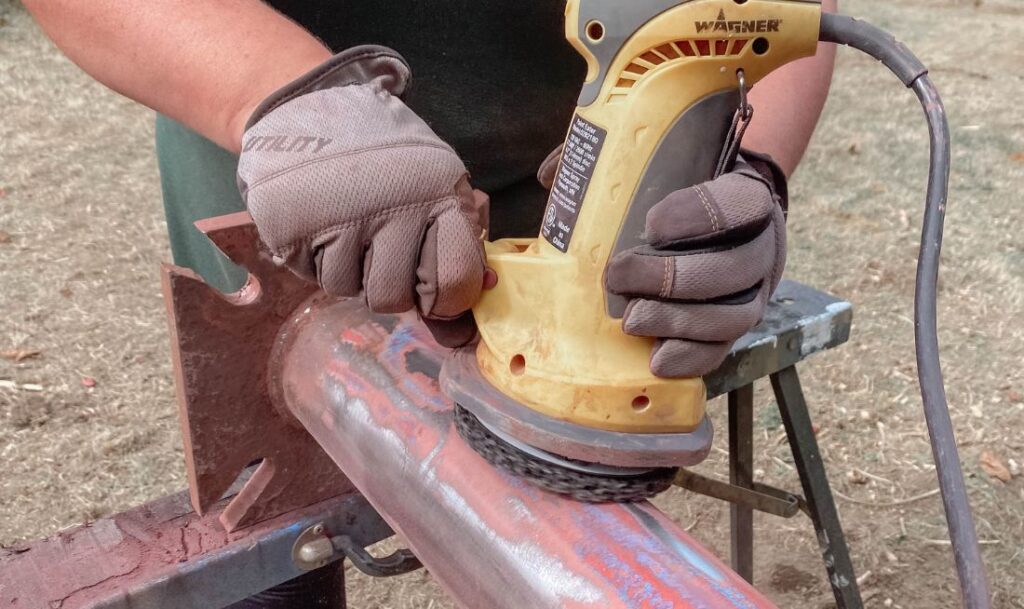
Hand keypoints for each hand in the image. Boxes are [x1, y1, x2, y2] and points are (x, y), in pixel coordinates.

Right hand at [236, 46, 487, 346]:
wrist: (310, 108)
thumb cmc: (386, 159)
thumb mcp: (437, 182)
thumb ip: (461, 240)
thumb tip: (479, 300)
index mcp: (441, 193)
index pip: (457, 278)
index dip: (447, 300)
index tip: (435, 294)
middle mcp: (397, 205)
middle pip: (398, 297)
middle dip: (393, 292)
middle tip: (385, 260)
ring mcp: (344, 217)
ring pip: (353, 291)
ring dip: (352, 275)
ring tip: (349, 233)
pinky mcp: (297, 227)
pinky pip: (315, 276)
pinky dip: (319, 262)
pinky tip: (323, 227)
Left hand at [605, 152, 787, 376]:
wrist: (729, 221)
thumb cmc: (685, 189)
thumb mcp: (664, 163)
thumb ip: (614, 159)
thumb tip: (551, 176)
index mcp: (748, 197)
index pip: (740, 204)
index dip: (699, 216)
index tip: (651, 224)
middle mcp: (761, 247)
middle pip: (734, 268)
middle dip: (673, 278)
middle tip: (620, 275)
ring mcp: (754, 293)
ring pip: (733, 316)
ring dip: (679, 321)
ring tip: (631, 320)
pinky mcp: (737, 329)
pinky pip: (723, 350)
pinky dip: (690, 358)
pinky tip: (656, 360)